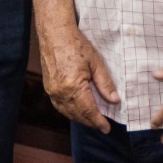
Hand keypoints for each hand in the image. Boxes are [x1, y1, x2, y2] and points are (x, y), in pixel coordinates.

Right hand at [37, 18, 119, 132]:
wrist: (55, 34)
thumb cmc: (76, 45)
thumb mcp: (96, 62)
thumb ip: (105, 83)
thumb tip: (114, 100)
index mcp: (74, 87)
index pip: (89, 111)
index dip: (98, 122)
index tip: (107, 129)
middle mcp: (61, 92)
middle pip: (78, 115)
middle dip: (90, 122)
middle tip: (102, 126)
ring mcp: (52, 91)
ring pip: (67, 113)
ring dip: (80, 119)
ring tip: (92, 120)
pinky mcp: (48, 88)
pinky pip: (60, 106)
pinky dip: (70, 112)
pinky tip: (78, 110)